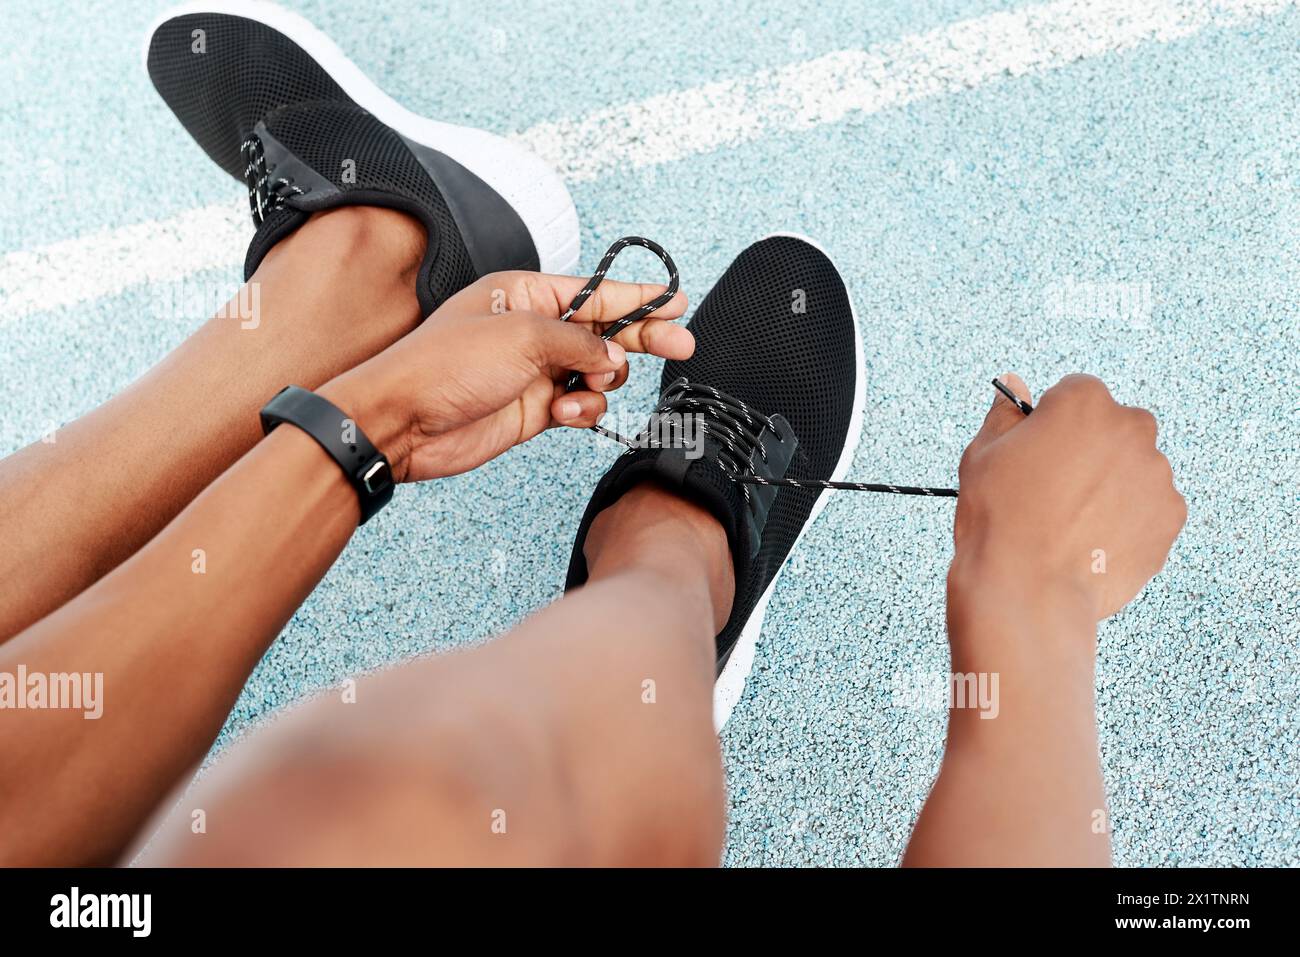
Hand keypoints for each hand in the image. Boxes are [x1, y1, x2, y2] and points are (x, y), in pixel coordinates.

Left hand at [320, 271, 692, 480]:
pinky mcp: (533, 409)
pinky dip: (583, 408)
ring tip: (585, 386)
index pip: (596, 293)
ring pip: (597, 371)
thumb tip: (613, 353)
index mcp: (524, 294)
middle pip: (606, 330)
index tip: (677, 302)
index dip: (640, 298)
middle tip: (680, 345)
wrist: (404, 421)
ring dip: (602, 381)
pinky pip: (580, 403)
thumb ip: (580, 339)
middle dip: (642, 338)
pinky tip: (567, 411)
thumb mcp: (522, 336)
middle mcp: (532, 329)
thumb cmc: (445, 365)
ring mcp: (534, 370)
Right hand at [951, 373, 1185, 621]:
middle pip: (1113, 427)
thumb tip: (1015, 385)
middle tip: (1055, 488)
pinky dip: (1129, 518)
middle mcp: (1130, 428)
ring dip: (1110, 485)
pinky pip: (1150, 507)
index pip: (1075, 393)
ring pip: (1133, 468)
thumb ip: (1006, 413)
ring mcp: (1156, 473)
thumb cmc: (1000, 518)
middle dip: (1090, 449)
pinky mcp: (1171, 515)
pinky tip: (1093, 538)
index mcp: (1083, 402)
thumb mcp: (984, 454)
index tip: (1039, 451)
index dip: (1052, 423)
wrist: (1028, 588)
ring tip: (1072, 521)